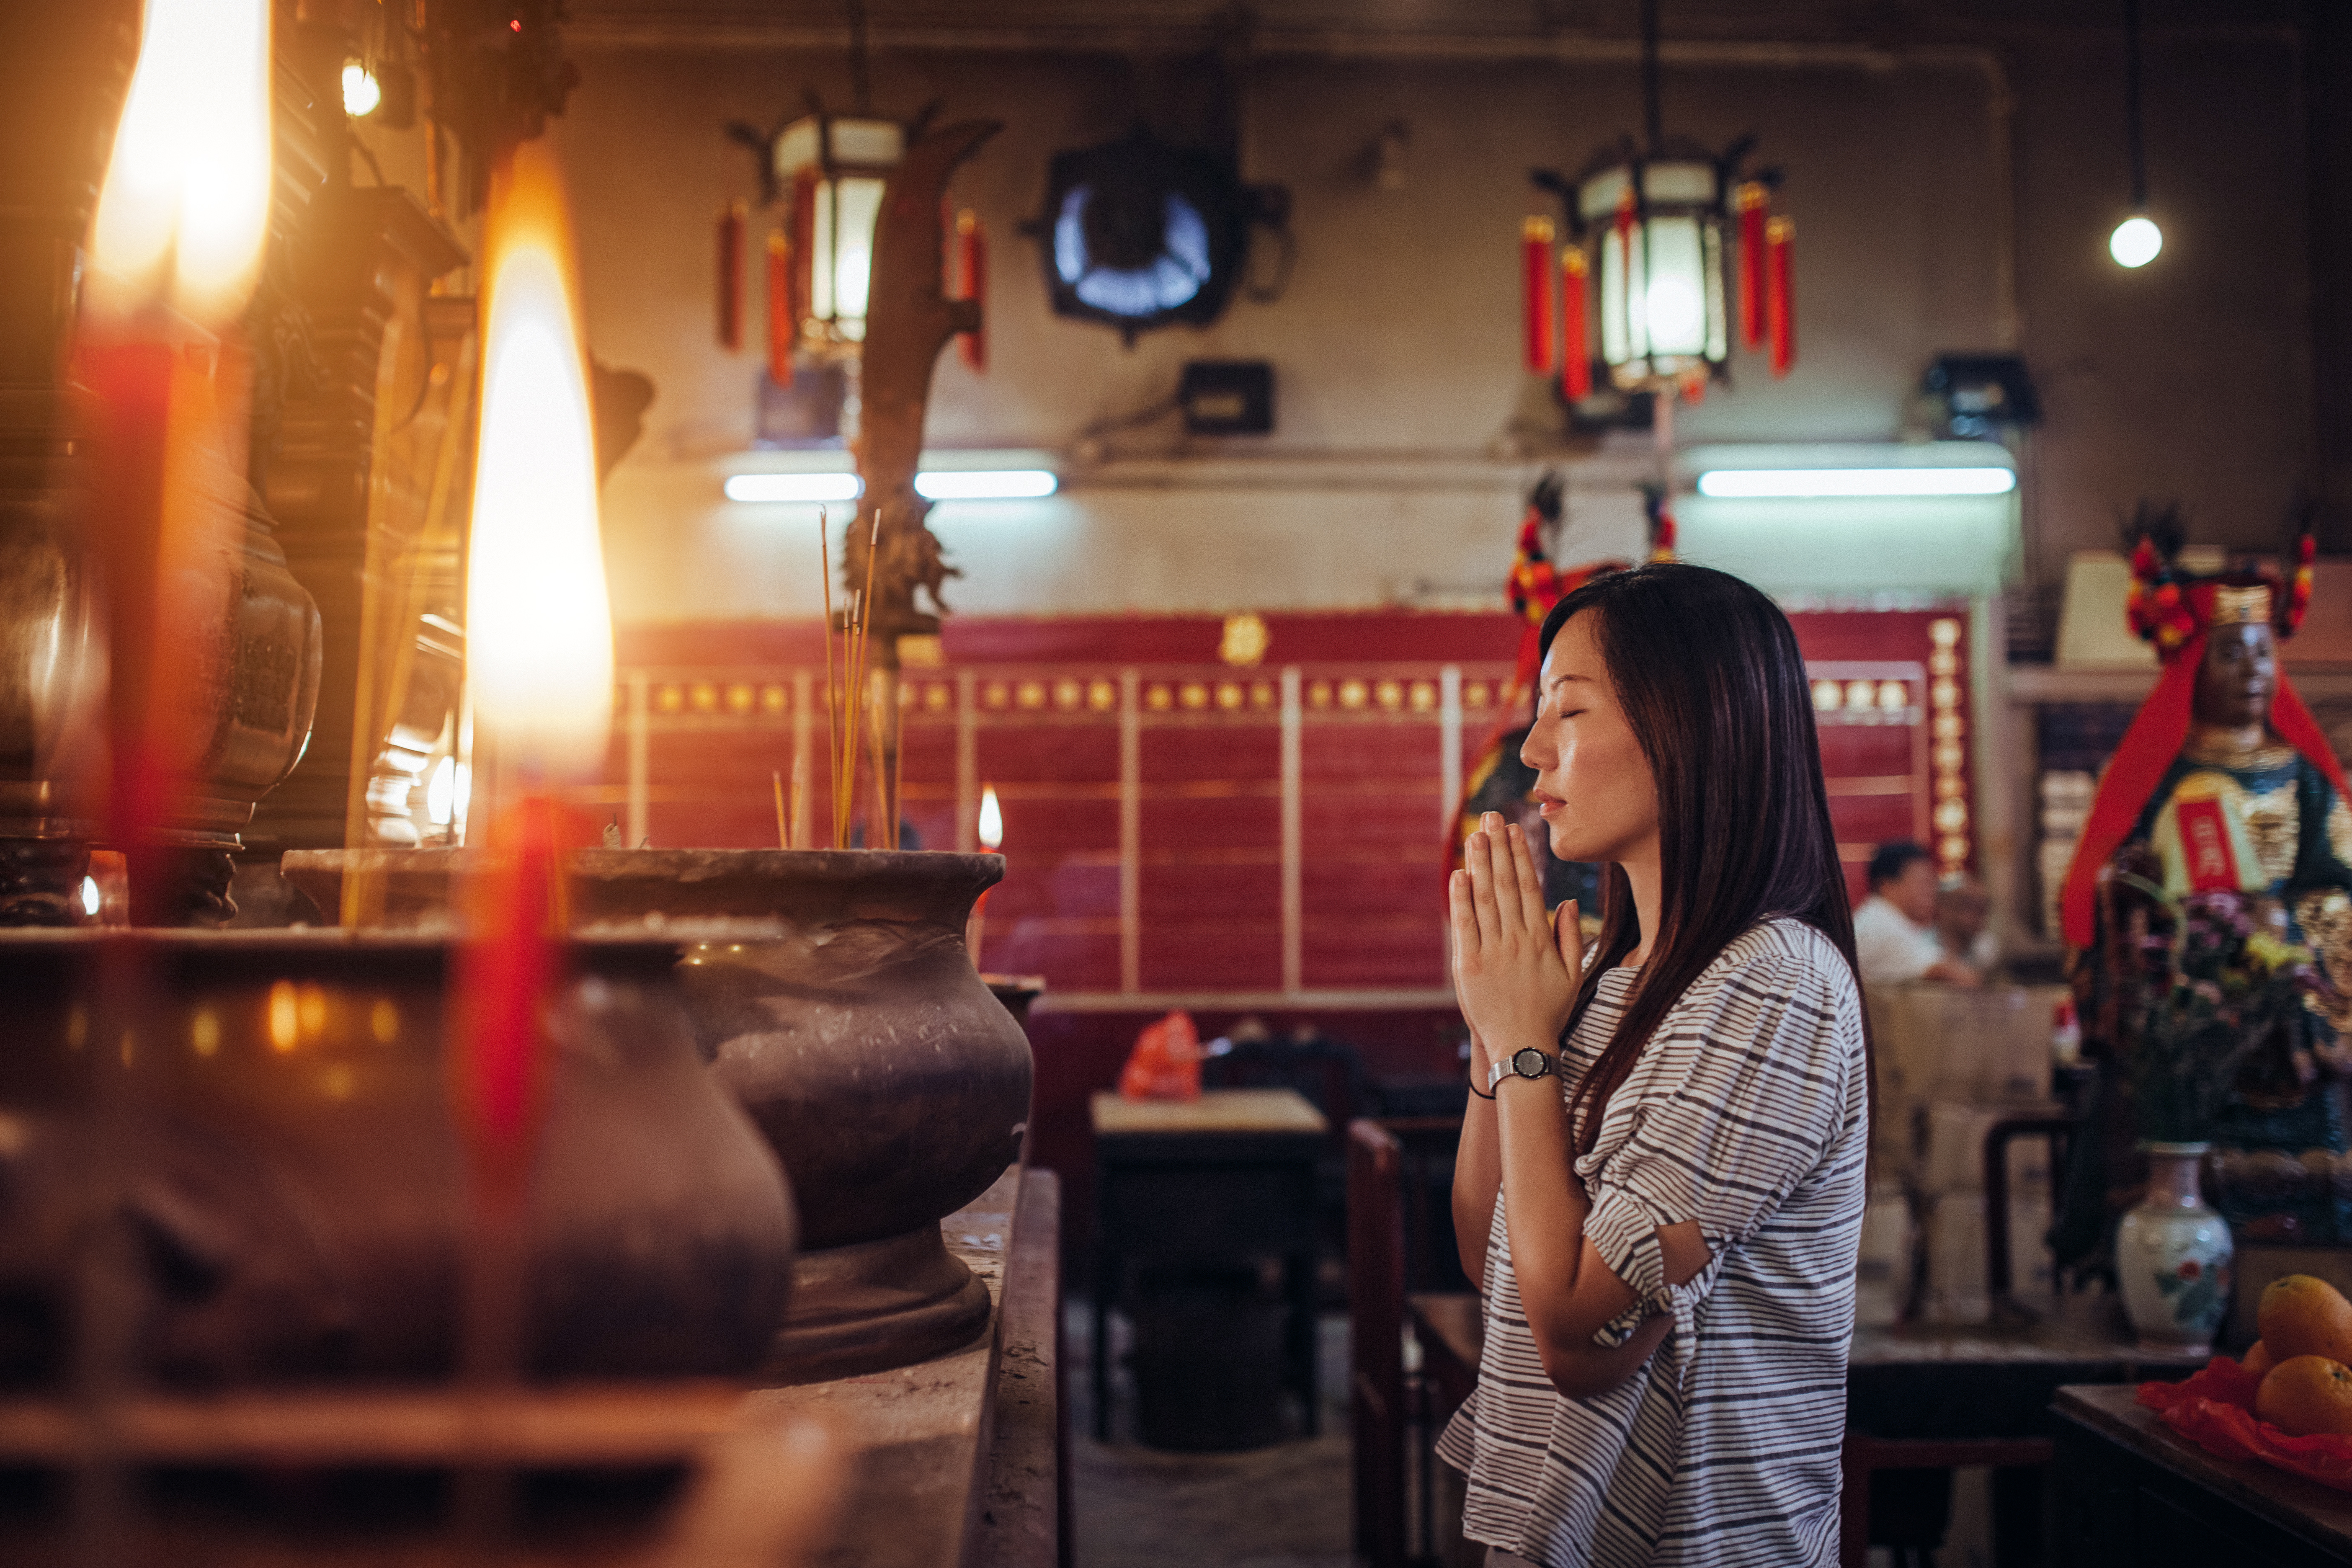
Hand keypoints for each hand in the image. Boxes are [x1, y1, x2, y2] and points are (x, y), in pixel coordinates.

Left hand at [1451, 812, 1582, 1055]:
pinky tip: (1459, 874)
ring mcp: (1492, 952)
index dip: (1521, 855)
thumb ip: (1571, 936)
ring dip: (1479, 864)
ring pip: (1485, 899)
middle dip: (1498, 848)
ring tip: (1475, 834)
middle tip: (1490, 817)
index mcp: (1541, 939)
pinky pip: (1464, 925)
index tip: (1514, 830)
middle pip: (1505, 884)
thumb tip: (1569, 901)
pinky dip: (1460, 898)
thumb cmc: (1549, 1011)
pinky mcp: (1470, 966)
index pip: (1529, 887)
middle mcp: (1517, 940)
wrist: (1522, 1047)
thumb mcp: (1572, 974)